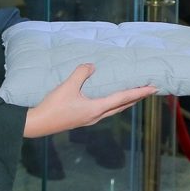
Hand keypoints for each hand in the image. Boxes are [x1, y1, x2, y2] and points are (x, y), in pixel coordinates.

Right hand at [22, 64, 156, 137]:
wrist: (36, 125)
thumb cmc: (52, 107)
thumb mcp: (67, 86)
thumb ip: (81, 73)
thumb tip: (92, 65)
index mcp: (96, 109)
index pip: (123, 99)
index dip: (139, 92)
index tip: (153, 88)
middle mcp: (96, 116)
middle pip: (122, 106)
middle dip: (136, 98)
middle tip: (149, 90)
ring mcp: (89, 119)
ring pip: (114, 110)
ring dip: (125, 102)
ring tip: (134, 95)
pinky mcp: (82, 119)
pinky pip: (104, 111)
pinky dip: (113, 104)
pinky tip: (109, 101)